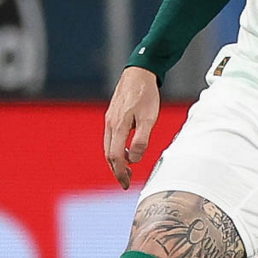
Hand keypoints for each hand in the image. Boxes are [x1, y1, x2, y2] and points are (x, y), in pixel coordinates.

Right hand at [103, 66, 160, 188]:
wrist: (139, 72)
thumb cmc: (146, 95)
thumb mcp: (148, 119)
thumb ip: (141, 140)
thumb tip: (133, 159)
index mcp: (118, 127)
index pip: (115, 157)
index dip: (120, 173)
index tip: (126, 184)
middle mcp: (110, 124)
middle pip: (108, 154)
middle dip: (117, 170)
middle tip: (127, 182)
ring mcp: (109, 119)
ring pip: (108, 147)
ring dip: (116, 161)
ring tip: (127, 169)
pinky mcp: (112, 115)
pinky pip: (110, 138)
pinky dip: (115, 149)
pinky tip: (125, 151)